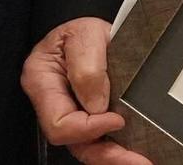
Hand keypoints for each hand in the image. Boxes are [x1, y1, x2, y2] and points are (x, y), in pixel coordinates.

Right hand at [22, 17, 148, 164]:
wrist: (93, 33)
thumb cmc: (82, 31)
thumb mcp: (85, 34)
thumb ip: (87, 65)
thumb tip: (96, 105)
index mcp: (41, 81)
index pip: (59, 122)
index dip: (88, 127)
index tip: (117, 119)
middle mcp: (53, 105)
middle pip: (74, 142)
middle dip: (106, 154)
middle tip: (138, 160)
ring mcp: (71, 115)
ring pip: (88, 148)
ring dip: (114, 157)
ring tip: (141, 161)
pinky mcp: (88, 121)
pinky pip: (99, 142)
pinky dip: (117, 149)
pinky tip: (136, 153)